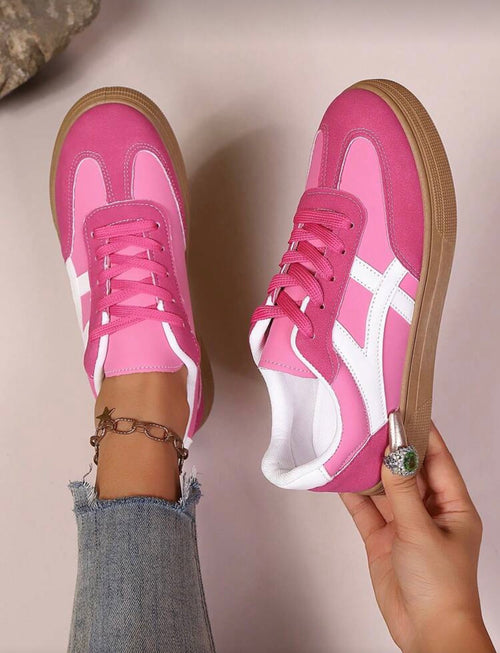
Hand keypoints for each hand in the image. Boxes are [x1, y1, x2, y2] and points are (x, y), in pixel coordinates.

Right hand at [341, 422, 494, 652]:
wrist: (427, 634)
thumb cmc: (442, 587)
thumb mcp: (422, 530)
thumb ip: (403, 490)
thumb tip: (395, 452)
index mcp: (452, 506)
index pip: (437, 458)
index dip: (422, 432)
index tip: (404, 409)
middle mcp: (428, 510)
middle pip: (408, 469)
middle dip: (391, 446)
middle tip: (371, 420)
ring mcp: (404, 524)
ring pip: (384, 487)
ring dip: (369, 469)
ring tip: (352, 442)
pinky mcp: (382, 539)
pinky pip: (365, 509)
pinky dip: (352, 494)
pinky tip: (340, 478)